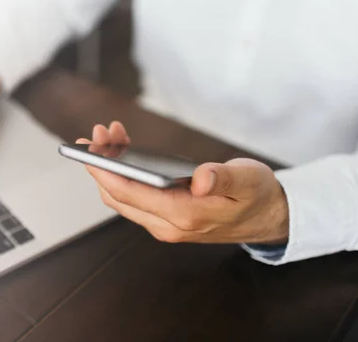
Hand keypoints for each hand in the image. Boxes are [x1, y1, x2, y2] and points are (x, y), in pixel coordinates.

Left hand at [78, 122, 289, 243]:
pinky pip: (133, 197)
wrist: (268, 218)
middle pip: (118, 195)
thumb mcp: (248, 180)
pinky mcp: (165, 217)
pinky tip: (124, 151)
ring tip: (109, 136)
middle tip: (98, 133)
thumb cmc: (258, 195)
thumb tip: (200, 179)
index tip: (89, 148)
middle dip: (101, 164)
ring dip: (110, 167)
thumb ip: (224, 178)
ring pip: (122, 196)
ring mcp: (164, 224)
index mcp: (185, 216)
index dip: (104, 170)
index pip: (129, 194)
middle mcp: (167, 225)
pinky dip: (123, 174)